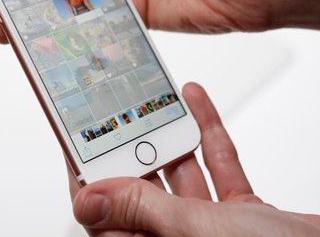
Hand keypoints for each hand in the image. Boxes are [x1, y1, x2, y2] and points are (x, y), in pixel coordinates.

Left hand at [66, 82, 319, 236]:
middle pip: (140, 186)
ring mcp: (210, 227)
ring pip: (180, 171)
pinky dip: (209, 135)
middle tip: (116, 105)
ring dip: (171, 133)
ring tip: (153, 97)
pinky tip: (197, 105)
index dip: (89, 175)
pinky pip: (217, 166)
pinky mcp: (241, 212)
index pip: (105, 212)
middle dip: (131, 143)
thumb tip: (87, 200)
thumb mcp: (196, 231)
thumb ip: (142, 211)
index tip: (78, 136)